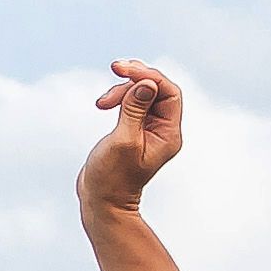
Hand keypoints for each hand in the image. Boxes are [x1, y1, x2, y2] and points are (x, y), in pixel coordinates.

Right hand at [82, 59, 185, 218]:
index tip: (125, 70)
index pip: (169, 93)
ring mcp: (149, 129)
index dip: (149, 77)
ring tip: (102, 102)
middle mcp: (164, 130)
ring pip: (143, 93)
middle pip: (157, 89)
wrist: (101, 202)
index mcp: (169, 134)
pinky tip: (103, 104)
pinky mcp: (135, 129)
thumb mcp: (123, 141)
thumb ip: (135, 109)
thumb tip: (147, 83)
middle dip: (135, 78)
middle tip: (115, 68)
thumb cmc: (111, 178)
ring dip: (122, 89)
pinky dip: (119, 97)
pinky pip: (133, 102)